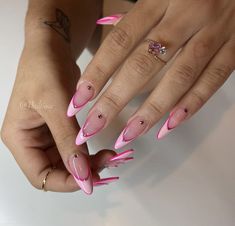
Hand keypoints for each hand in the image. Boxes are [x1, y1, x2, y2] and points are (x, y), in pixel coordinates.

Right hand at [0, 1, 134, 193]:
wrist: (52, 48)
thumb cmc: (44, 69)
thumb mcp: (54, 105)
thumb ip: (67, 141)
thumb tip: (83, 176)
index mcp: (19, 138)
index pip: (40, 176)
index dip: (66, 182)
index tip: (92, 181)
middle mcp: (32, 142)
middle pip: (56, 171)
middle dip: (82, 173)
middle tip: (108, 164)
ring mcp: (47, 136)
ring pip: (68, 162)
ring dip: (89, 164)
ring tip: (110, 157)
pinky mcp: (60, 130)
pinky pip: (75, 149)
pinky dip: (90, 153)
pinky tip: (104, 150)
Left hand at [67, 0, 234, 147]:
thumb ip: (138, 17)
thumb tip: (106, 29)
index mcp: (159, 1)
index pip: (119, 42)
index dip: (97, 73)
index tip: (78, 101)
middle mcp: (184, 16)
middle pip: (142, 65)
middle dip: (114, 101)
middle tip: (93, 127)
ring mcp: (213, 33)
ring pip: (177, 78)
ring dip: (150, 112)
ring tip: (127, 136)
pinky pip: (212, 81)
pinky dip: (190, 106)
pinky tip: (168, 127)